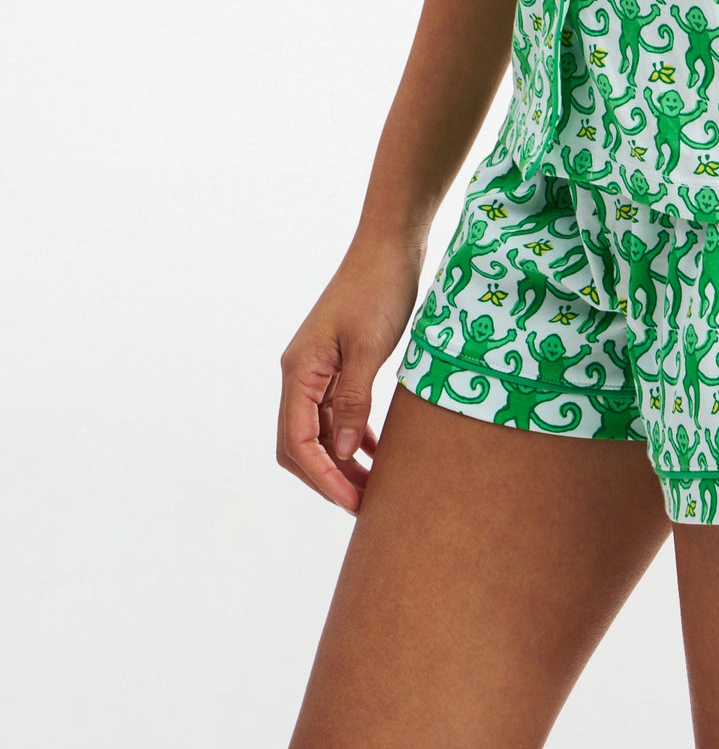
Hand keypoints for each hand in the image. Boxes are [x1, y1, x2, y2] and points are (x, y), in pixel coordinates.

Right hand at [276, 232, 426, 513]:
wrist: (391, 243)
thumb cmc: (380, 288)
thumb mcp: (371, 348)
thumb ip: (354, 401)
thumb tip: (345, 453)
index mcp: (300, 371)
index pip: (298, 443)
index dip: (323, 478)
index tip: (353, 503)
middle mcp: (301, 373)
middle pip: (300, 444)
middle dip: (328, 478)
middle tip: (365, 505)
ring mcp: (319, 368)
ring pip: (321, 431)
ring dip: (343, 461)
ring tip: (374, 488)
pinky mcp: (340, 363)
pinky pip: (338, 413)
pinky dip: (355, 437)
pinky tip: (379, 453)